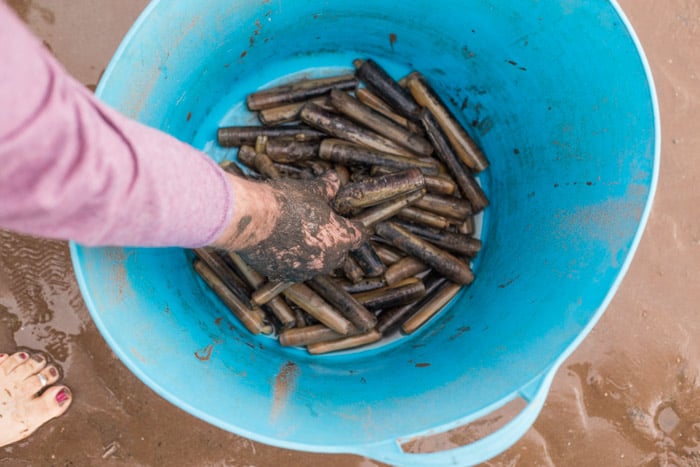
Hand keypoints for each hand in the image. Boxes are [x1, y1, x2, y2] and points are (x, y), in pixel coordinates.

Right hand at [211, 171, 364, 281]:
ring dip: (314, 253)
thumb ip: (327, 187)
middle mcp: (327, 260)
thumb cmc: (285, 203)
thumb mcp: (311, 190)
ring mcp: (305, 270)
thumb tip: (335, 180)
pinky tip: (283, 246)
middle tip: (325, 226)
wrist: (251, 219)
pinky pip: (295, 269)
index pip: (359, 236)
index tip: (352, 222)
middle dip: (335, 241)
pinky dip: (293, 260)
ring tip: (302, 236)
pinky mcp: (283, 275)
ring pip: (317, 264)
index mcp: (340, 238)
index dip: (356, 227)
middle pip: (340, 253)